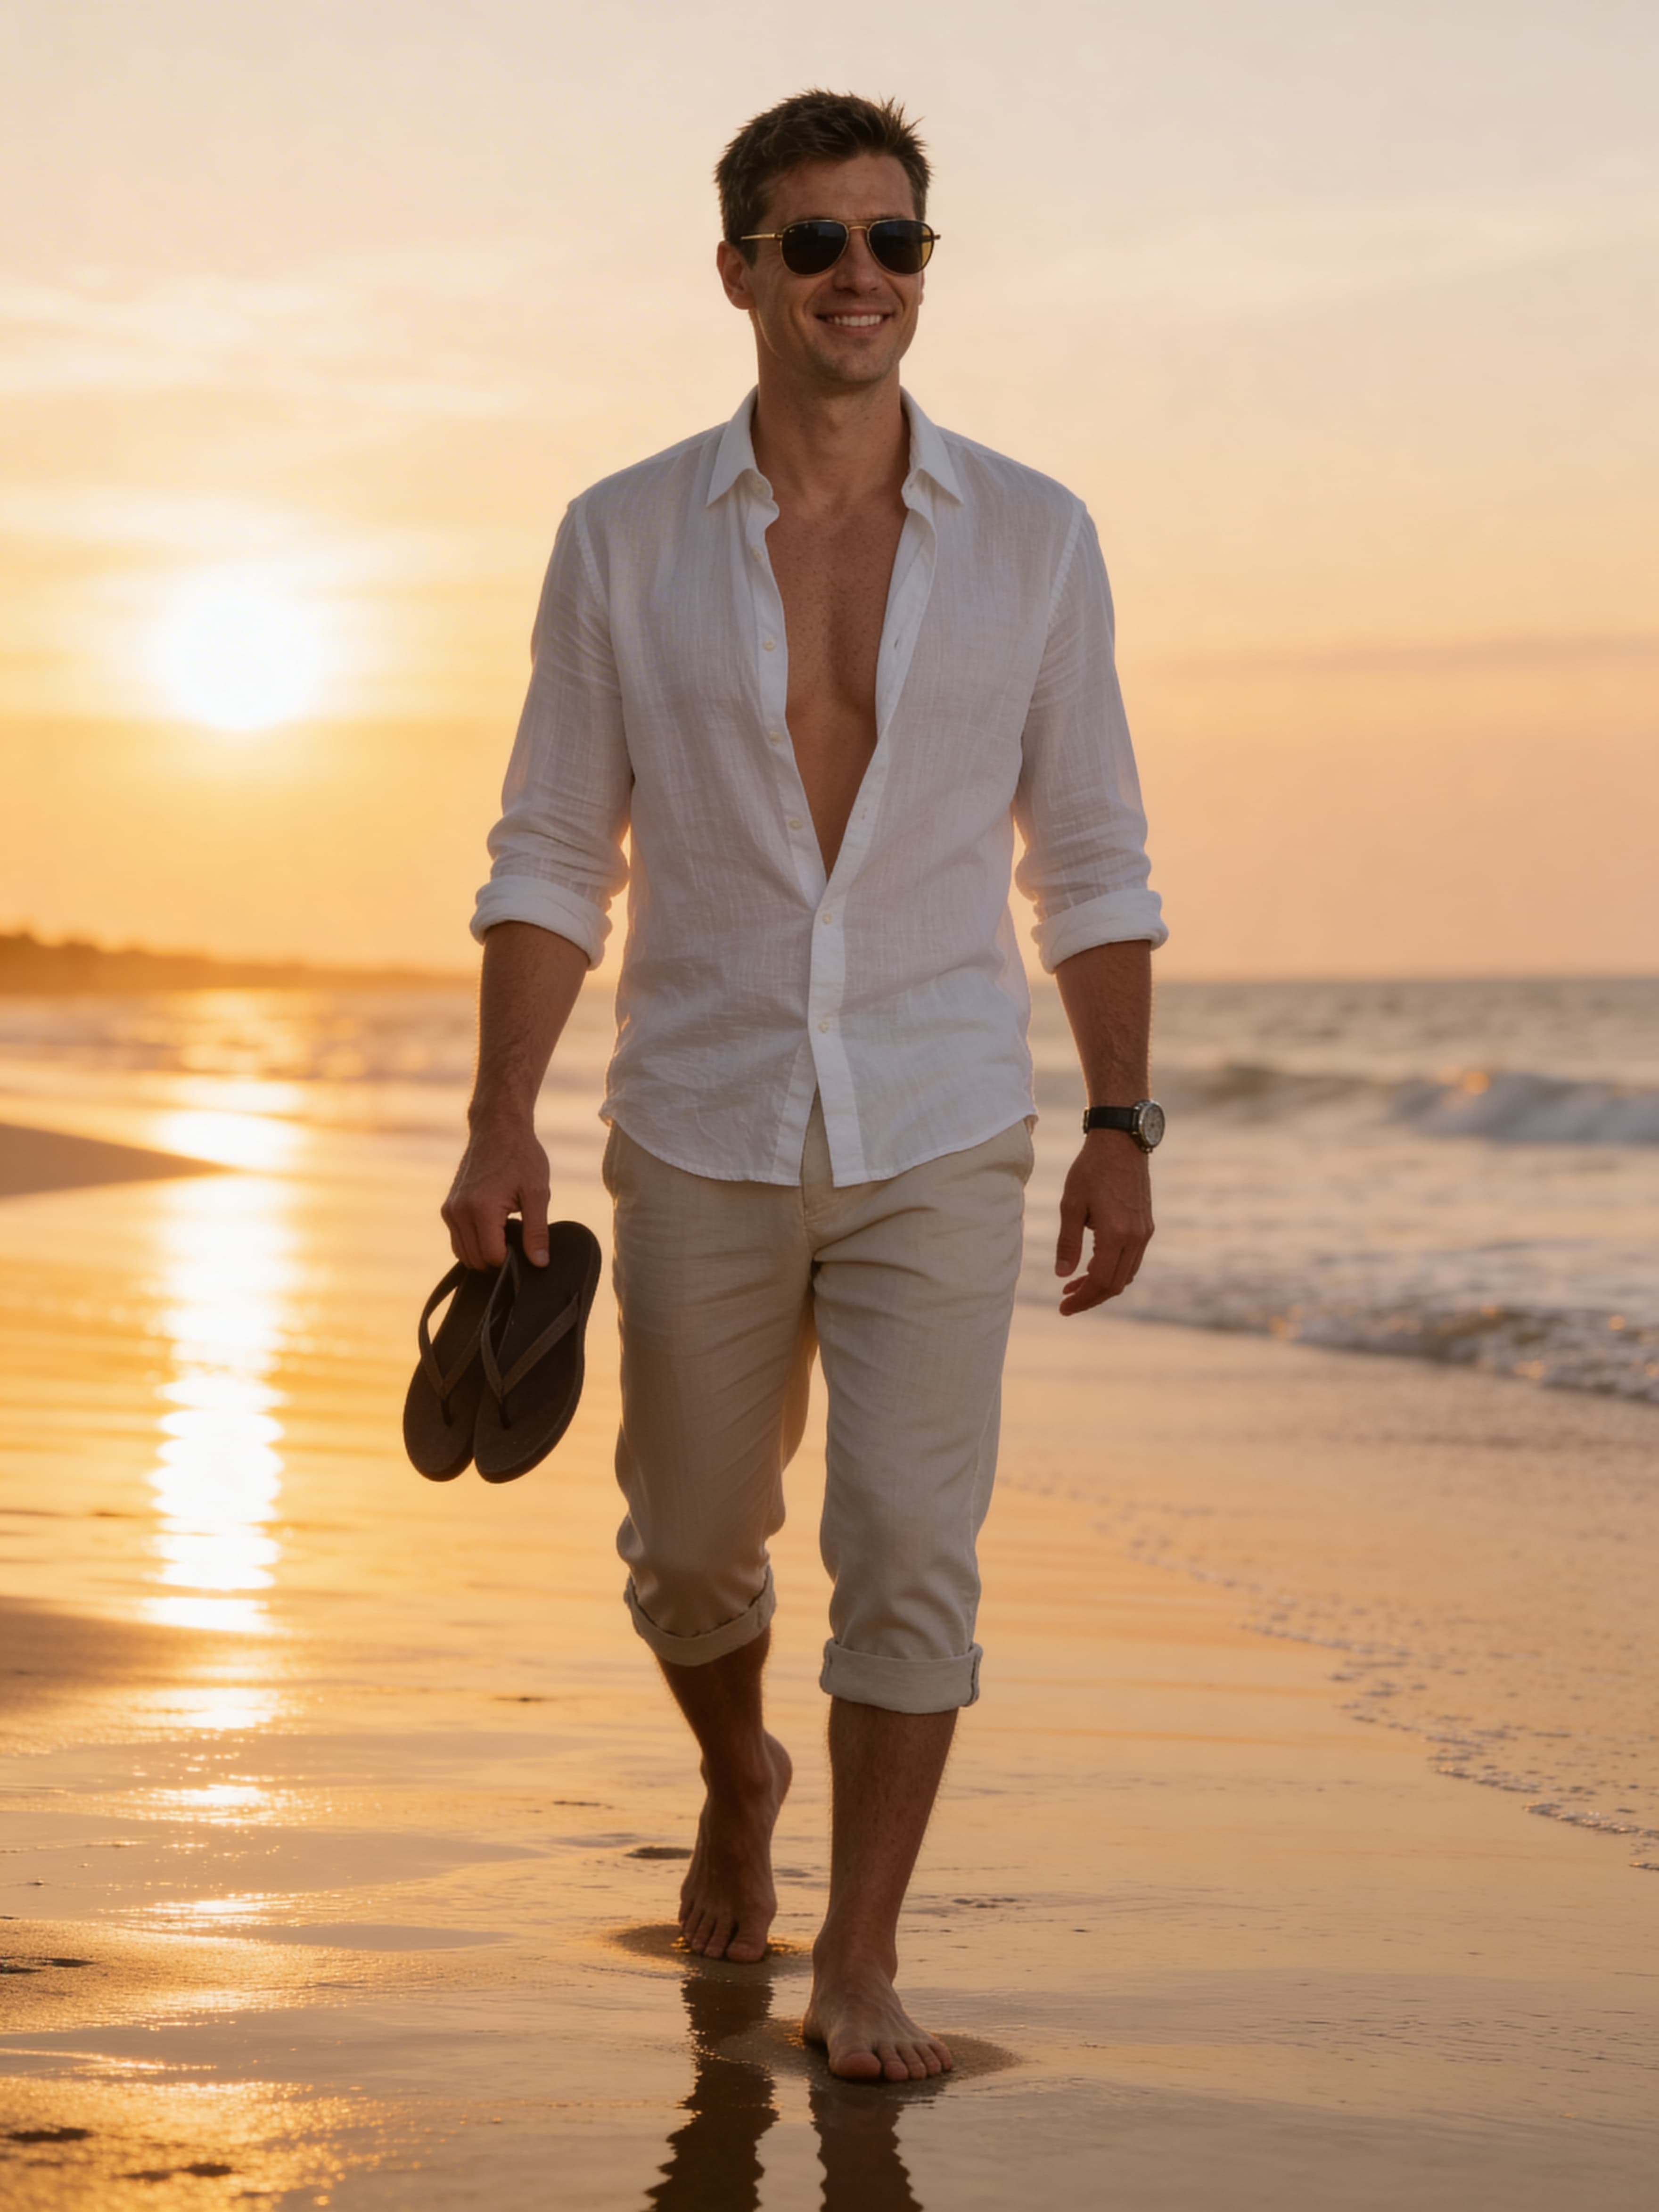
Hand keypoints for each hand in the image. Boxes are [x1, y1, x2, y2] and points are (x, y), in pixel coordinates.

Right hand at [441, 1111, 550, 1270]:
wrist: (498, 1128)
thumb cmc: (521, 1156)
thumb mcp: (537, 1193)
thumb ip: (537, 1231)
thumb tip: (539, 1263)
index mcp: (481, 1208)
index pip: (492, 1257)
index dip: (512, 1260)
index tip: (527, 1246)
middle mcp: (458, 1212)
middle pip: (475, 1260)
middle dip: (497, 1259)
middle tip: (519, 1238)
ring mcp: (450, 1210)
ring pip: (463, 1253)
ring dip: (484, 1252)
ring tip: (507, 1231)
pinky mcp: (448, 1207)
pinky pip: (458, 1240)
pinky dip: (474, 1243)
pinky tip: (495, 1228)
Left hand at [1054, 1135, 1153, 1314]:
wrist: (1121, 1142)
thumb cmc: (1091, 1169)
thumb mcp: (1071, 1205)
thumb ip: (1067, 1242)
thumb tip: (1062, 1276)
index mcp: (1116, 1234)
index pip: (1100, 1281)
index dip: (1082, 1299)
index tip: (1063, 1308)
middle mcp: (1136, 1237)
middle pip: (1115, 1284)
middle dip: (1091, 1297)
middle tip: (1066, 1302)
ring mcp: (1144, 1232)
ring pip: (1126, 1274)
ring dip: (1101, 1284)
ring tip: (1074, 1285)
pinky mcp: (1146, 1225)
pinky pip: (1132, 1259)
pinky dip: (1113, 1269)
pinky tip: (1093, 1265)